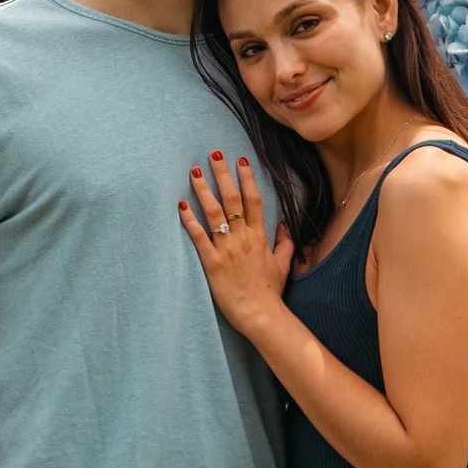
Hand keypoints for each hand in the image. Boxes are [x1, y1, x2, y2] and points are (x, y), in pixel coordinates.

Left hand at [179, 151, 295, 338]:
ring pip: (214, 213)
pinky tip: (181, 205)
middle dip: (222, 175)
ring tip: (194, 171)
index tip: (241, 161)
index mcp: (259, 236)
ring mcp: (226, 249)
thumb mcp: (283, 263)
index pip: (253, 201)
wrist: (260, 313)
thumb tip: (285, 225)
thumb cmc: (270, 290)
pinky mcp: (211, 262)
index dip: (247, 179)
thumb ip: (285, 242)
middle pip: (232, 200)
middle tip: (214, 154)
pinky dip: (190, 220)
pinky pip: (199, 237)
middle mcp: (242, 238)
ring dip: (203, 190)